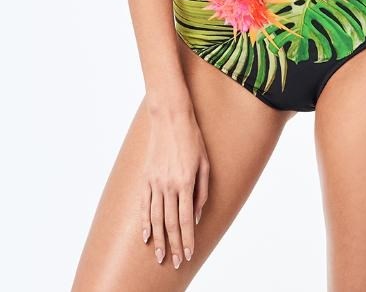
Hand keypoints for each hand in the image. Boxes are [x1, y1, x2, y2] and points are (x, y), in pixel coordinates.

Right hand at [141, 105, 209, 268]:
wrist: (170, 119)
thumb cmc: (192, 139)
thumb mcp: (205, 163)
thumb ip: (202, 191)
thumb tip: (196, 216)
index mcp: (185, 182)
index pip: (185, 220)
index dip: (187, 240)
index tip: (188, 255)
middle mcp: (168, 185)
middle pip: (169, 223)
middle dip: (174, 246)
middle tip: (176, 263)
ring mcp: (154, 182)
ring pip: (155, 218)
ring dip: (158, 240)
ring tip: (160, 256)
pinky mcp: (146, 178)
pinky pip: (143, 205)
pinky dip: (144, 222)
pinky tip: (146, 236)